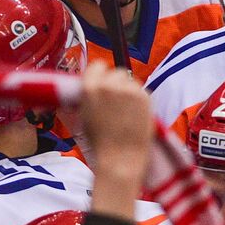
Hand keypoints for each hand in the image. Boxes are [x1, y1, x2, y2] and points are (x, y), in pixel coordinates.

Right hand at [79, 62, 152, 218]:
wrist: (120, 158)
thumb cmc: (100, 144)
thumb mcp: (82, 118)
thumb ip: (83, 100)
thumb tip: (80, 91)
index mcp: (89, 88)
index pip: (97, 66)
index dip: (100, 75)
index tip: (103, 83)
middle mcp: (108, 85)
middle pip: (116, 72)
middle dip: (116, 83)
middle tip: (116, 101)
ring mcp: (128, 89)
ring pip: (130, 80)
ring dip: (128, 90)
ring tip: (126, 110)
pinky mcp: (144, 96)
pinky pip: (141, 90)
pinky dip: (139, 98)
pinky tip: (135, 113)